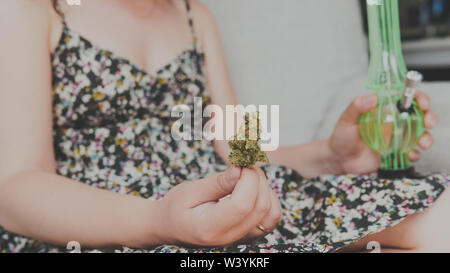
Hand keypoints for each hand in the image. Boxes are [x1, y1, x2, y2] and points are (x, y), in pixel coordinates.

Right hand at [155, 166, 281, 246]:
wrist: (169, 227)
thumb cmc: (175, 207)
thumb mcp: (190, 190)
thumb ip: (217, 183)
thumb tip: (241, 170)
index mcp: (209, 228)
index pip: (243, 205)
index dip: (248, 179)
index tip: (238, 164)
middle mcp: (229, 238)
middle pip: (261, 207)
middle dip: (257, 179)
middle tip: (242, 166)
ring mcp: (241, 239)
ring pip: (271, 214)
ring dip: (265, 189)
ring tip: (246, 178)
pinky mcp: (248, 235)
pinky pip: (271, 219)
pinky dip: (269, 200)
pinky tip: (253, 189)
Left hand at [328, 91, 437, 173]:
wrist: (338, 159)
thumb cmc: (341, 137)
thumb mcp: (346, 119)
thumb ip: (356, 106)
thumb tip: (373, 98)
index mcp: (385, 110)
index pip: (407, 99)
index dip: (419, 98)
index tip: (422, 103)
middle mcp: (395, 123)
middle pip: (420, 116)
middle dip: (430, 117)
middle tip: (428, 122)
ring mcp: (397, 139)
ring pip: (421, 135)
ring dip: (427, 138)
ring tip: (422, 143)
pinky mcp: (396, 155)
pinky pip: (412, 154)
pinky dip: (416, 154)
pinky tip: (410, 155)